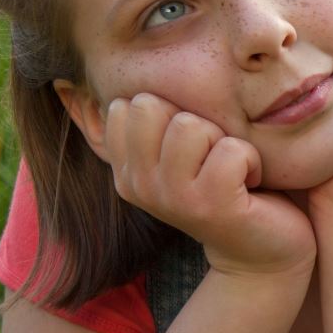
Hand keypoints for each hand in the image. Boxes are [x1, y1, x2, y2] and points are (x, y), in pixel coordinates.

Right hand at [104, 93, 314, 276]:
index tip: (192, 148)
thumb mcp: (179, 153)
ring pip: (189, 125)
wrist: (263, 250)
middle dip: (195, 121)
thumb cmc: (227, 188)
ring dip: (224, 141)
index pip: (128, 104)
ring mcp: (171, 197)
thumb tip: (69, 82)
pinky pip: (229, 149)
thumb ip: (148, 121)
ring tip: (231, 170)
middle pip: (152, 106)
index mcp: (126, 169)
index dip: (171, 111)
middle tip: (214, 157)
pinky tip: (250, 184)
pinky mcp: (210, 205)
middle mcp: (138, 184)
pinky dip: (250, 160)